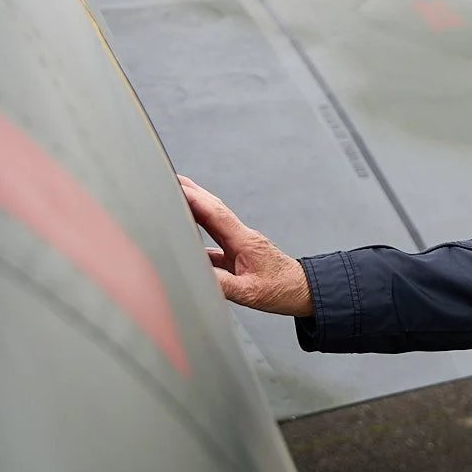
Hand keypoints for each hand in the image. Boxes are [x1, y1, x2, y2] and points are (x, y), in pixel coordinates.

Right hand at [178, 175, 314, 315]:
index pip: (215, 214)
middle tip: (169, 178)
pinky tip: (187, 232)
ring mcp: (241, 242)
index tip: (175, 186)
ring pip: (213, 219)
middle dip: (191, 192)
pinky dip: (199, 229)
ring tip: (174, 198)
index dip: (194, 198)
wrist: (302, 291)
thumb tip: (198, 277)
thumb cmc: (281, 290)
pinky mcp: (238, 252)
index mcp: (245, 241)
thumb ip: (222, 285)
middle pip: (213, 207)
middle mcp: (242, 236)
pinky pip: (215, 236)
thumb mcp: (249, 293)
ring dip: (194, 206)